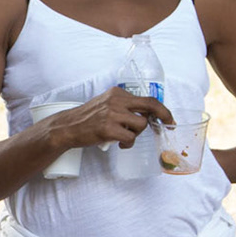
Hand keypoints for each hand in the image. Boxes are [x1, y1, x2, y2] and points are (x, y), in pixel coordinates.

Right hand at [39, 88, 172, 150]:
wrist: (68, 126)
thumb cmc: (88, 118)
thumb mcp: (106, 104)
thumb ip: (124, 106)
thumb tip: (147, 115)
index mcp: (117, 93)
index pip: (146, 98)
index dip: (161, 109)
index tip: (167, 118)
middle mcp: (116, 101)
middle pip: (150, 106)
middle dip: (163, 116)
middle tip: (167, 126)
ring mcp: (112, 114)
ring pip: (141, 125)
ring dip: (136, 134)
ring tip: (124, 137)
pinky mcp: (108, 129)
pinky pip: (130, 137)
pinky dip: (128, 143)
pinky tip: (119, 143)